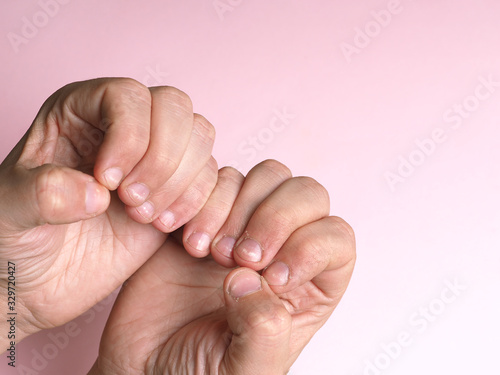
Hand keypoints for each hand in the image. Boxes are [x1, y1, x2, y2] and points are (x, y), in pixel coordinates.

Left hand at [0, 78, 216, 346]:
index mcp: (82, 113)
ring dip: (183, 182)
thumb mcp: (10, 211)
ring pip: (200, 138)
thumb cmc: (17, 237)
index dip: (130, 135)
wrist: (39, 281)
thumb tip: (97, 192)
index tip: (109, 182)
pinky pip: (211, 179)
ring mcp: (156, 159)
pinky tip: (168, 229)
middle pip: (174, 108)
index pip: (127, 96)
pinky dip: (199, 204)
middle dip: (162, 158)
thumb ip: (42, 194)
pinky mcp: (178, 192)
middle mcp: (125, 128)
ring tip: (147, 219)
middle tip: (133, 202)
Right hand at [89, 160, 355, 374]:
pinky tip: (186, 242)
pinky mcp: (201, 215)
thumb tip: (249, 277)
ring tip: (210, 252)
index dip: (310, 246)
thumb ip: (264, 330)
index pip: (335, 237)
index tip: (272, 278)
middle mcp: (279, 248)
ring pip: (267, 176)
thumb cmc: (200, 373)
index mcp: (306, 286)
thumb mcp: (245, 369)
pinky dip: (204, 202)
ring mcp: (240, 226)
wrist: (143, 364)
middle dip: (276, 217)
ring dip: (239, 206)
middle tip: (240, 257)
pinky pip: (217, 179)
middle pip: (306, 194)